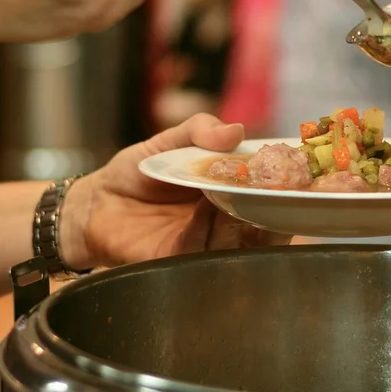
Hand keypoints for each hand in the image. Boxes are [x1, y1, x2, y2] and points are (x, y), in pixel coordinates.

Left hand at [60, 114, 289, 269]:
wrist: (93, 203)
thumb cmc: (134, 173)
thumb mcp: (166, 142)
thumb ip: (198, 131)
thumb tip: (235, 129)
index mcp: (227, 193)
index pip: (266, 194)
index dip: (284, 186)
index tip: (297, 173)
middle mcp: (223, 224)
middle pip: (262, 224)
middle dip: (272, 209)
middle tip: (276, 189)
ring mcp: (202, 245)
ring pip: (237, 241)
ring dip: (242, 219)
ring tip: (239, 195)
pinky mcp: (176, 262)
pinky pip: (200, 251)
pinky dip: (208, 231)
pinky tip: (208, 210)